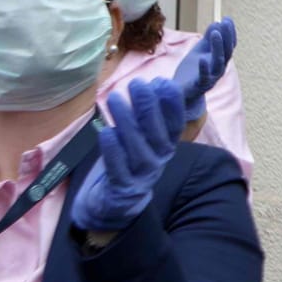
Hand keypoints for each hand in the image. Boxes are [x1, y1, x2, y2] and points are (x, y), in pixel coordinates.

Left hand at [69, 77, 186, 233]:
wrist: (120, 199)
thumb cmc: (132, 157)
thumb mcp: (145, 135)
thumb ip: (151, 112)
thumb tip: (157, 81)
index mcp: (166, 145)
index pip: (174, 124)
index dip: (172, 105)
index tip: (164, 83)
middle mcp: (158, 158)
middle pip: (156, 133)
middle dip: (148, 107)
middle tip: (137, 84)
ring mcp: (141, 173)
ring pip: (136, 148)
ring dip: (127, 122)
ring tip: (115, 98)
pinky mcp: (122, 185)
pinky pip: (117, 167)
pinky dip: (112, 150)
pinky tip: (106, 132)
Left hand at [171, 17, 234, 125]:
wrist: (181, 93)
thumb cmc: (192, 71)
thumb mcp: (199, 51)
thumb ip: (208, 39)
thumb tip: (217, 23)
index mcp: (218, 60)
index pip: (228, 46)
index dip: (229, 33)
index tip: (227, 19)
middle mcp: (218, 69)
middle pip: (226, 52)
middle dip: (226, 37)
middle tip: (225, 23)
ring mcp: (210, 78)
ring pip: (219, 63)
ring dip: (218, 48)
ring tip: (215, 33)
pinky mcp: (199, 86)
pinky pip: (204, 78)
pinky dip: (204, 69)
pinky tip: (202, 59)